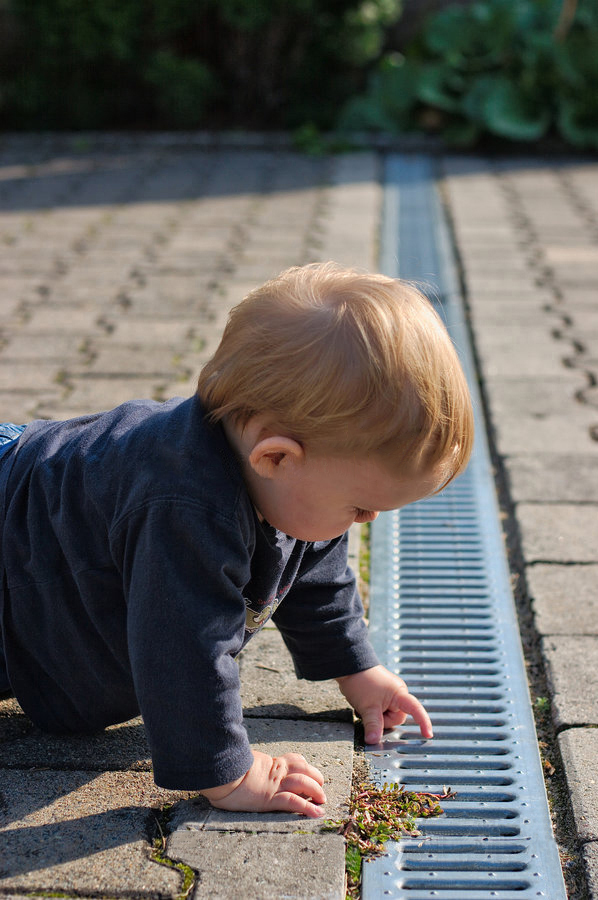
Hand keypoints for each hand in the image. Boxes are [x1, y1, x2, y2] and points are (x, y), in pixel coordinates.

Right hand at [200, 751, 325, 817]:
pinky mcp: (270, 799)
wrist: (219, 774)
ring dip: (316, 790)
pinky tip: (317, 813)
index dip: (305, 766)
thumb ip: (248, 765)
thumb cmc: (225, 771)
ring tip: (323, 799)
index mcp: (269, 763)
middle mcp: (275, 772)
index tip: (310, 771)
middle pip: (303, 770)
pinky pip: (294, 802)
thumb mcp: (240, 764)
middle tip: (321, 786)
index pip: (293, 760)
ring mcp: (274, 785)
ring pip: (303, 783)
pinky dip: (308, 808)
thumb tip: (243, 765)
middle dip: (316, 777)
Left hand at [336, 665, 432, 744]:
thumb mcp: (367, 707)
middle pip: (396, 718)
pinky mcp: (381, 694)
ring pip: (386, 715)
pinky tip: (363, 705)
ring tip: (364, 707)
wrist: (348, 665)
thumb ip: (373, 725)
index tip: (428, 734)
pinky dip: (372, 711)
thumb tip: (374, 741)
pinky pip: (380, 710)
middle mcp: (397, 693)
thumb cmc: (360, 681)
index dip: (423, 722)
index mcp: (399, 694)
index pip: (415, 709)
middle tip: (369, 712)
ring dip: (375, 716)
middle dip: (382, 720)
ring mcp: (389, 694)